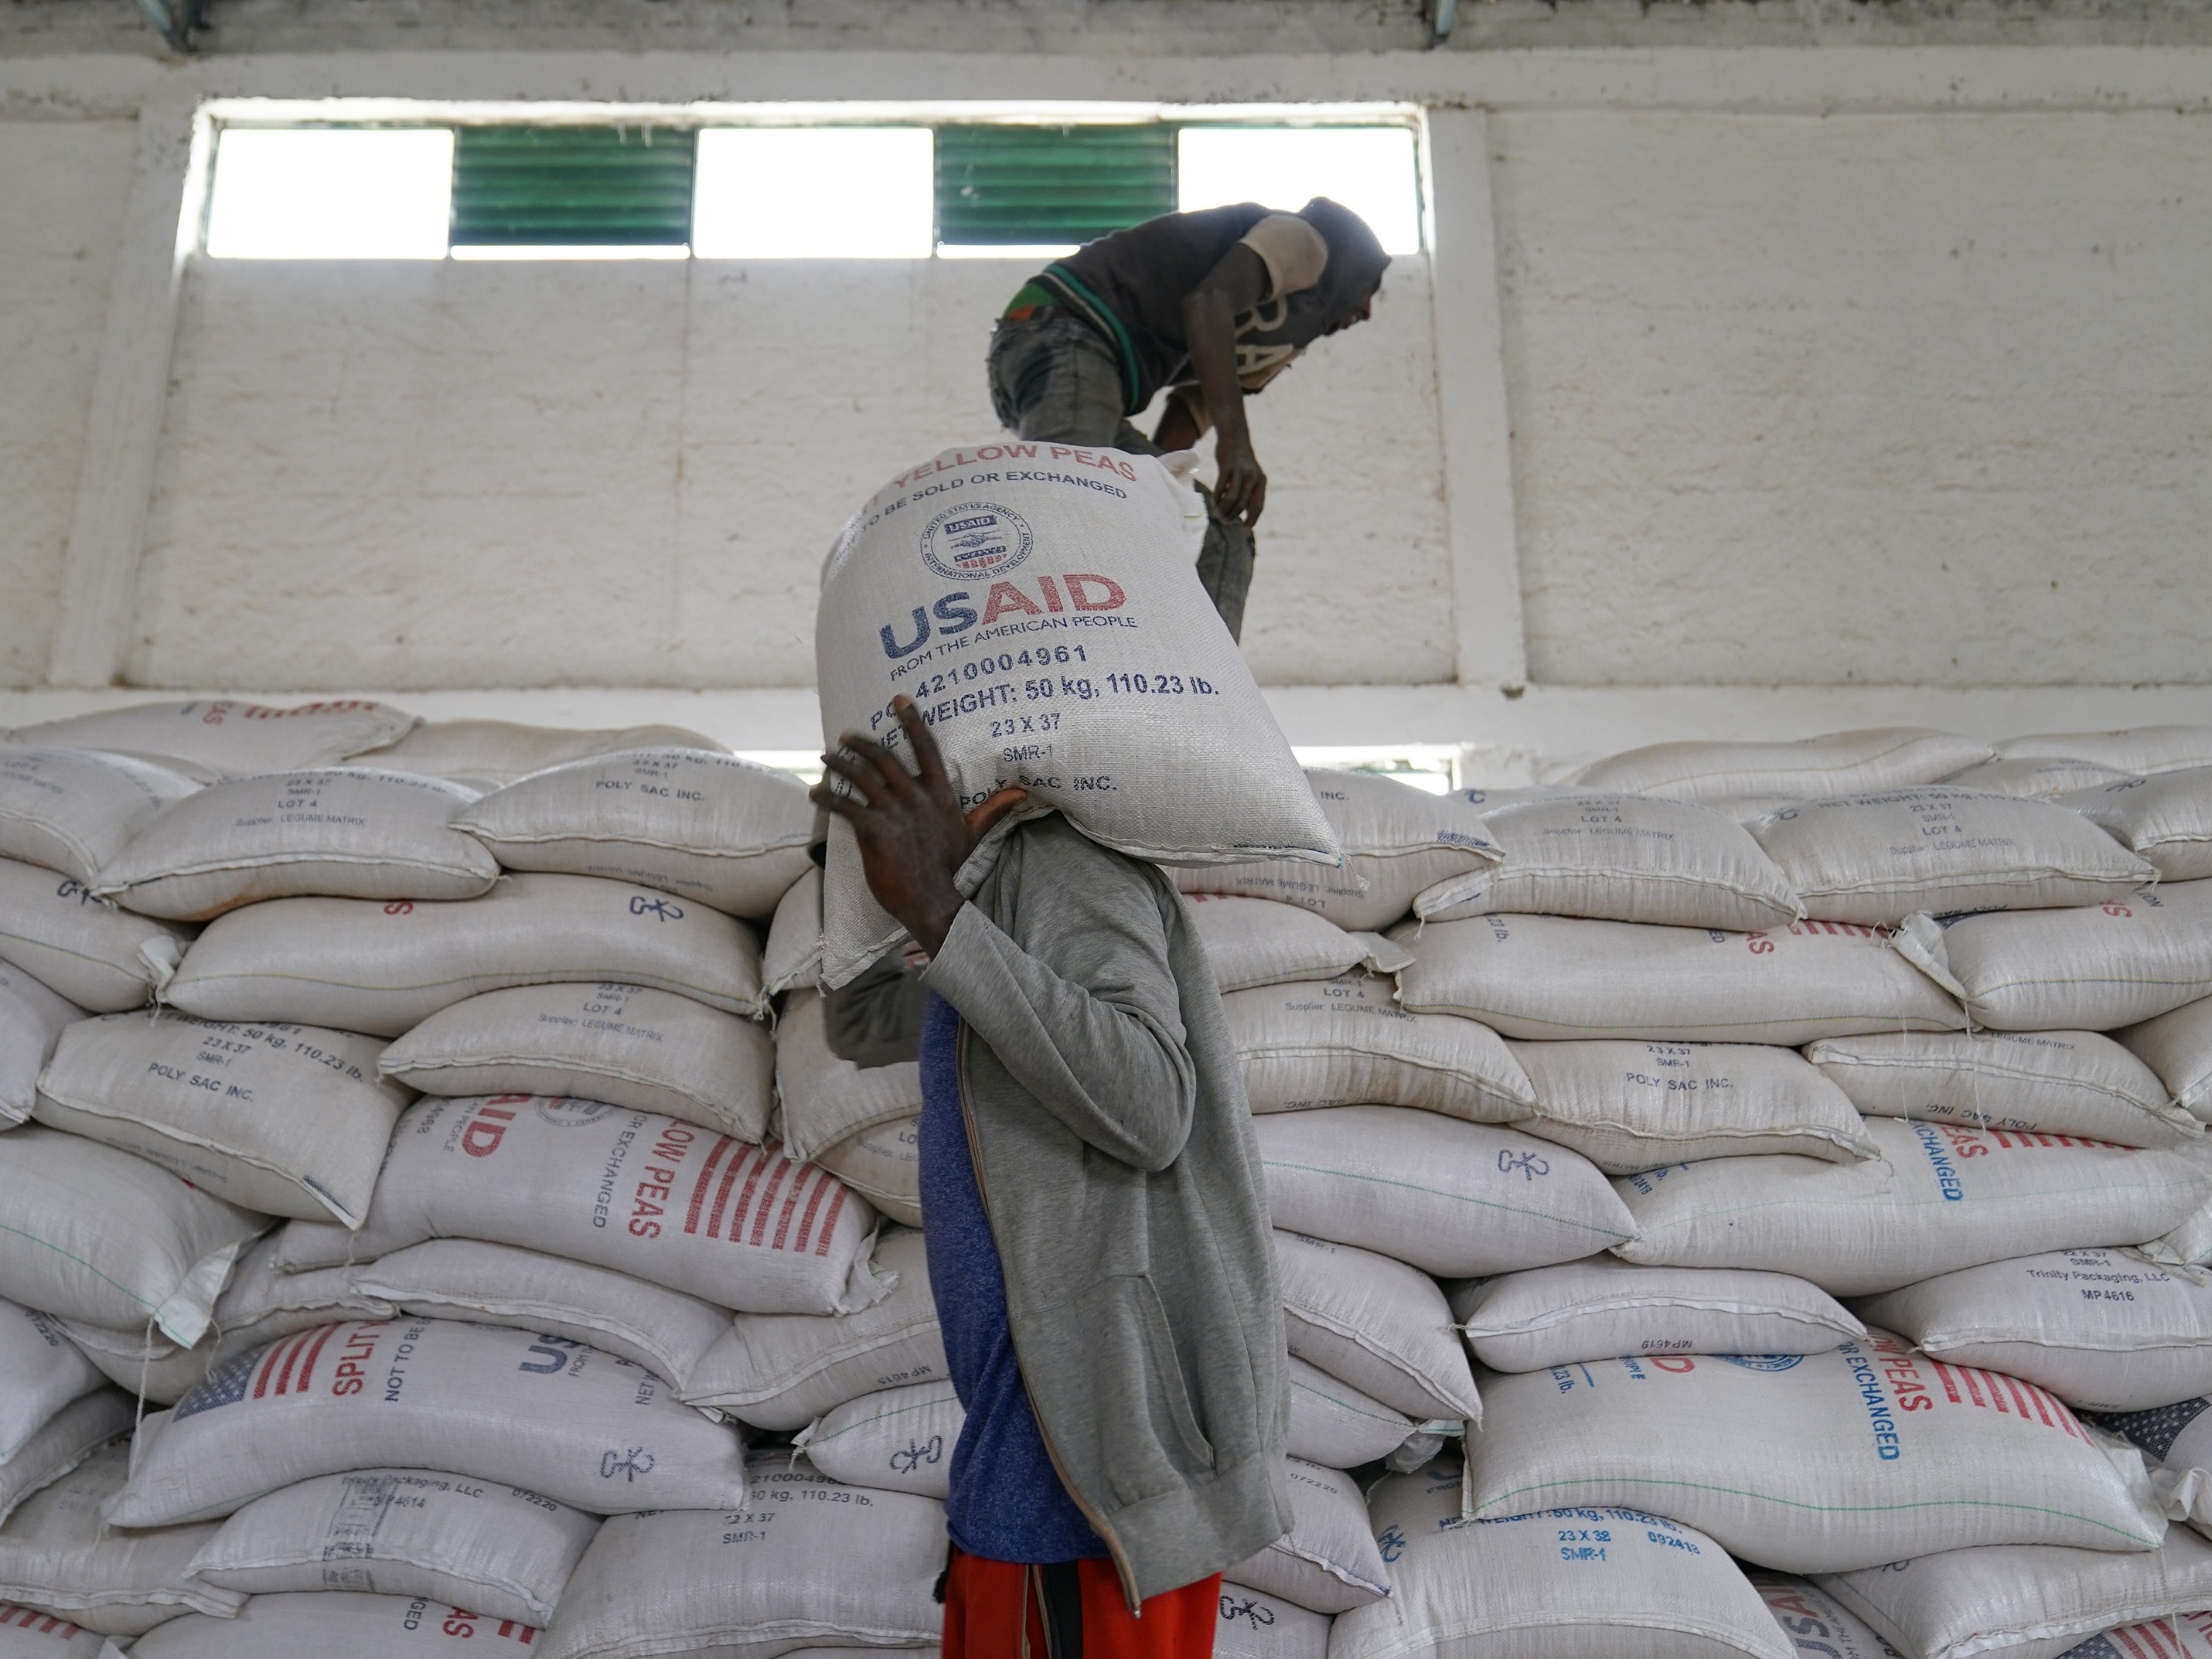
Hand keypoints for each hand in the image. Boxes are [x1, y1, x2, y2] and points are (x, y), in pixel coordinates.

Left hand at [810, 697, 1027, 956]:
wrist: (932, 899)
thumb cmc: (950, 867)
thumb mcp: (973, 833)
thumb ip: (993, 809)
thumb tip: (1022, 793)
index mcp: (938, 793)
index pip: (926, 748)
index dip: (912, 721)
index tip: (899, 700)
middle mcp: (915, 797)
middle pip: (884, 757)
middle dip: (862, 743)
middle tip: (846, 737)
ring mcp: (893, 812)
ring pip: (861, 777)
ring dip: (840, 764)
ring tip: (826, 757)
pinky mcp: (873, 830)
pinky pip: (845, 806)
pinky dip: (827, 797)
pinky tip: (815, 792)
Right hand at [1214, 431, 1266, 527]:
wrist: (1235, 437)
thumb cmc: (1242, 461)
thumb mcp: (1251, 475)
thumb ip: (1249, 492)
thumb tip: (1243, 513)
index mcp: (1261, 481)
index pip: (1258, 506)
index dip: (1252, 520)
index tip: (1244, 531)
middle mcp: (1253, 477)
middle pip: (1243, 504)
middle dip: (1232, 516)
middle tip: (1224, 521)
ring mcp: (1240, 472)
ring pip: (1232, 499)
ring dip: (1224, 509)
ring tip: (1217, 514)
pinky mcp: (1226, 467)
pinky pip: (1221, 488)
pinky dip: (1217, 498)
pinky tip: (1214, 502)